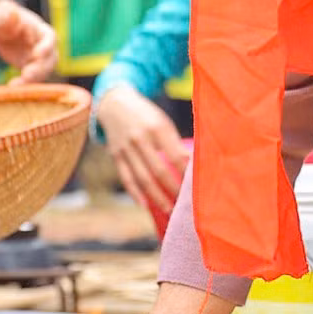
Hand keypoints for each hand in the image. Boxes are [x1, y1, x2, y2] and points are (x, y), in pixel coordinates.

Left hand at [0, 0, 57, 81]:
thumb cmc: (1, 17)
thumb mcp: (0, 14)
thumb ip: (5, 15)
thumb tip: (10, 13)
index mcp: (39, 29)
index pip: (50, 37)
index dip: (46, 47)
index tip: (36, 55)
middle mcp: (43, 44)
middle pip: (51, 58)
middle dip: (41, 68)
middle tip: (26, 75)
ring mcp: (38, 58)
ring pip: (44, 71)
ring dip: (33, 79)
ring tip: (16, 85)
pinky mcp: (31, 68)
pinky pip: (32, 78)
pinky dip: (24, 84)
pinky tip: (12, 86)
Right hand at [96, 87, 187, 214]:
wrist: (115, 104)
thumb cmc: (147, 116)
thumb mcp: (163, 121)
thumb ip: (175, 142)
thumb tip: (192, 166)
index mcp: (157, 128)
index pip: (176, 155)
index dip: (186, 173)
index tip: (196, 186)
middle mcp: (140, 138)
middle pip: (159, 170)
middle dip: (173, 189)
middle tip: (185, 204)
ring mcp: (126, 148)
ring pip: (142, 178)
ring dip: (156, 196)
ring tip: (169, 209)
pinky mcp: (116, 156)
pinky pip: (126, 178)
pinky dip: (135, 193)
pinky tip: (144, 204)